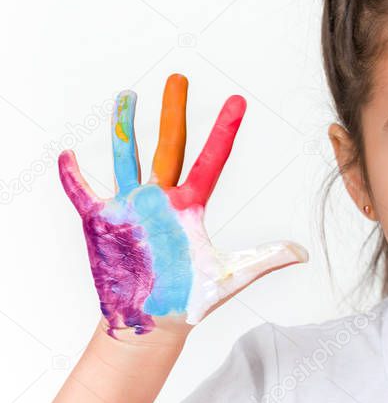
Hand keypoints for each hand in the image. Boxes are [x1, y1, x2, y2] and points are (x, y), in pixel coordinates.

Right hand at [58, 74, 307, 339]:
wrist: (152, 324)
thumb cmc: (190, 300)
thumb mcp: (231, 275)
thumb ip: (266, 260)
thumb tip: (304, 253)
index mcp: (192, 206)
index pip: (212, 160)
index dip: (224, 131)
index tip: (238, 101)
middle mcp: (162, 199)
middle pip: (169, 145)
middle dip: (173, 111)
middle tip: (179, 78)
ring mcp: (131, 207)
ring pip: (127, 157)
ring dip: (125, 128)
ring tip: (127, 96)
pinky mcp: (102, 221)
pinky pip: (83, 192)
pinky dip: (73, 176)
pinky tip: (68, 155)